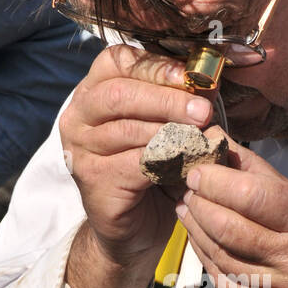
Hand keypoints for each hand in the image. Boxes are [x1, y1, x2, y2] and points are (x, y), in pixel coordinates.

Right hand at [59, 41, 214, 270]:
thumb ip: (178, 101)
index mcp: (93, 91)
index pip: (117, 61)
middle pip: (120, 94)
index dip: (154, 66)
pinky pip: (133, 163)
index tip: (189, 75)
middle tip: (203, 110)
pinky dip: (165, 161)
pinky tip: (187, 163)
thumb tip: (209, 80)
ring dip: (171, 131)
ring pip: (127, 129)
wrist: (136, 226)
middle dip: (166, 99)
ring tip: (201, 137)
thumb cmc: (153, 168)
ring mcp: (79, 148)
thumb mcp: (165, 127)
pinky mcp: (91, 178)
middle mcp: (78, 116)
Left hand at [176, 140, 287, 287]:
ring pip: (217, 254)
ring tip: (189, 207)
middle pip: (228, 226)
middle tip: (189, 186)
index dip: (217, 180)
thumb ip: (268, 180)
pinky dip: (206, 255)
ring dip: (196, 227)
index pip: (253, 195)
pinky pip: (220, 280)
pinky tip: (201, 239)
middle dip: (201, 201)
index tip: (198, 170)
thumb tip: (223, 144)